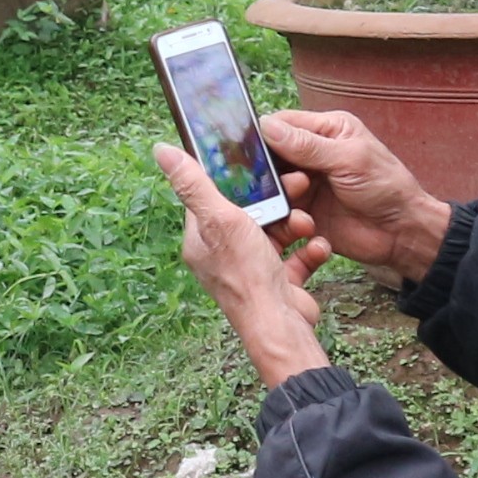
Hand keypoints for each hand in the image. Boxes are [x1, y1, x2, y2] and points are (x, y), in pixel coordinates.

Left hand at [159, 143, 330, 388]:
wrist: (281, 326)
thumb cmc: (247, 275)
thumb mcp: (220, 219)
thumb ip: (194, 185)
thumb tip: (162, 151)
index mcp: (201, 240)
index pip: (210, 196)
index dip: (232, 177)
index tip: (254, 162)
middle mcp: (222, 254)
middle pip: (249, 211)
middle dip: (274, 199)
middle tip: (294, 185)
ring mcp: (251, 268)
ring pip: (276, 231)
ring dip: (296, 223)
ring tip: (305, 223)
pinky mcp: (279, 280)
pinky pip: (296, 255)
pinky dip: (309, 248)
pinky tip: (316, 244)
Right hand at [255, 109, 455, 285]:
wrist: (401, 233)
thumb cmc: (386, 187)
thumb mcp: (349, 159)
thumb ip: (307, 145)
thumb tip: (266, 126)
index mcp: (327, 130)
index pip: (283, 123)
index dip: (262, 133)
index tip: (245, 146)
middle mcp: (312, 154)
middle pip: (271, 154)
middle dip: (266, 167)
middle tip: (270, 178)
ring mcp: (306, 183)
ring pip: (272, 183)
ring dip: (278, 193)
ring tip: (298, 201)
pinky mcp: (304, 211)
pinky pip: (280, 210)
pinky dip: (283, 215)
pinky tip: (299, 220)